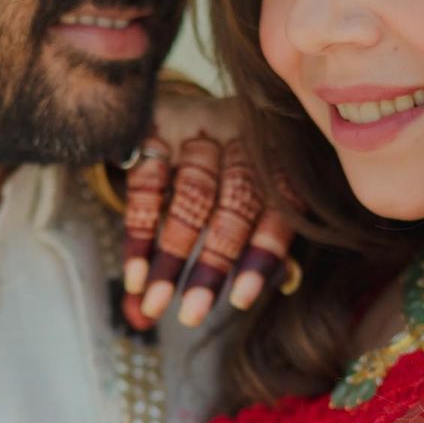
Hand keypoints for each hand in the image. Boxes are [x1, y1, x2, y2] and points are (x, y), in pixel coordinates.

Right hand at [121, 93, 298, 330]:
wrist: (181, 106)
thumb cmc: (231, 164)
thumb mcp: (257, 191)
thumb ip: (268, 234)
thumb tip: (289, 284)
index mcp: (280, 153)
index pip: (277, 208)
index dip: (260, 255)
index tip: (238, 300)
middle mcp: (245, 134)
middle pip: (233, 206)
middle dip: (210, 266)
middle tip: (190, 316)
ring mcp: (200, 125)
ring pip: (190, 198)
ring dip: (170, 257)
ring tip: (153, 304)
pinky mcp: (158, 124)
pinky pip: (148, 183)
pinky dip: (139, 232)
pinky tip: (135, 273)